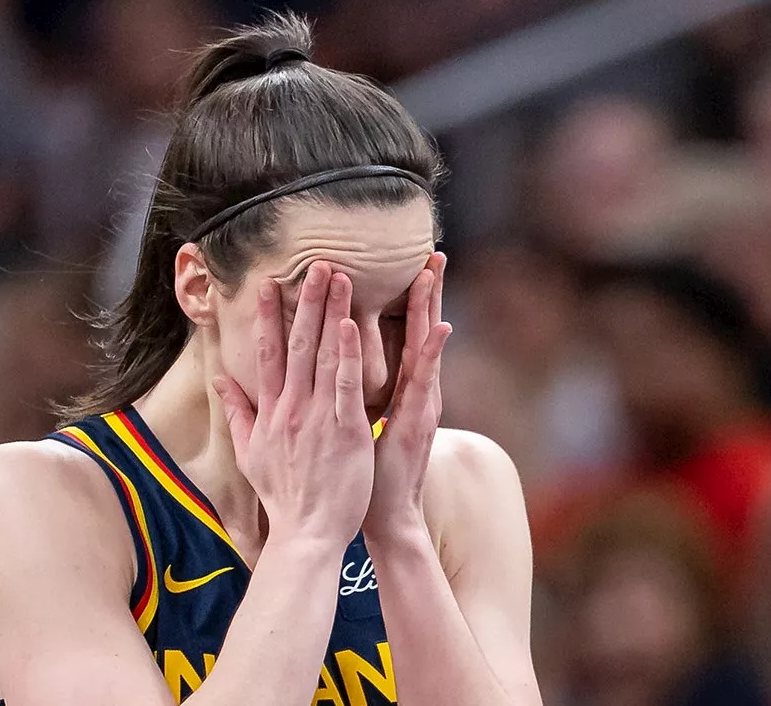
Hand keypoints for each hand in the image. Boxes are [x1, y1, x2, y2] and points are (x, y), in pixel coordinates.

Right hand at [215, 262, 376, 546]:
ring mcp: (318, 418)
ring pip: (323, 356)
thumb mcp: (249, 452)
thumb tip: (219, 379)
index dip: (268, 317)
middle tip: (316, 263)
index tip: (270, 284)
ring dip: (330, 313)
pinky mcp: (346, 432)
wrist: (307, 533)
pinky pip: (347, 386)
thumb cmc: (283, 495)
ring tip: (340, 277)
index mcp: (271, 412)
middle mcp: (291, 408)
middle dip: (306, 301)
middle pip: (297, 344)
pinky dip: (347, 355)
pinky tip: (349, 325)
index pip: (267, 355)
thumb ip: (237, 411)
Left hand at [364, 253, 449, 540]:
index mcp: (394, 390)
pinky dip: (432, 354)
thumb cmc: (363, 476)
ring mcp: (418, 405)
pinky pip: (422, 382)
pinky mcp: (416, 422)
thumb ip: (344, 397)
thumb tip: (330, 376)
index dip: (402, 304)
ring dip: (431, 309)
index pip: (399, 336)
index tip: (405, 267)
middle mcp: (412, 392)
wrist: (385, 518)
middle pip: (418, 332)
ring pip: (424, 347)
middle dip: (425, 293)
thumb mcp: (350, 427)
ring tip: (434, 272)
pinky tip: (441, 327)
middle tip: (432, 253)